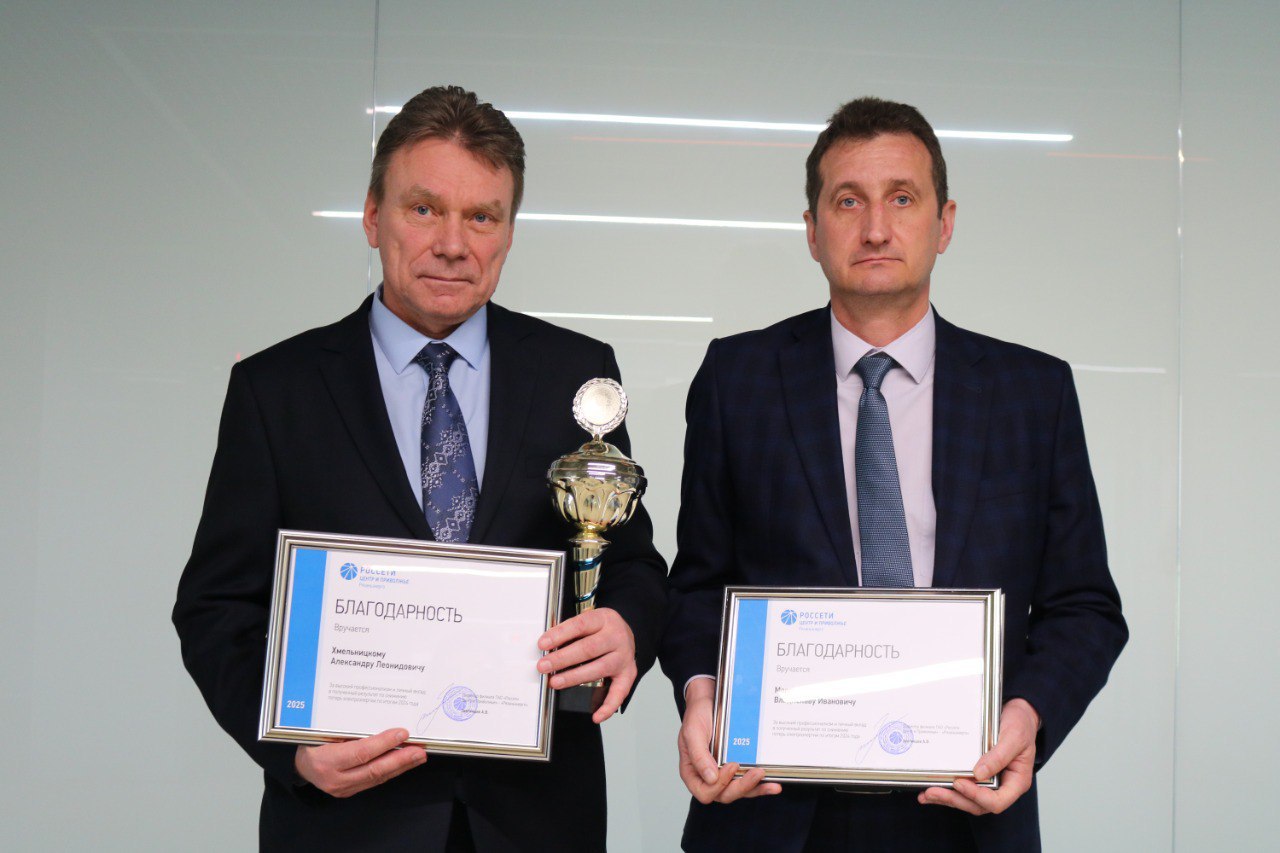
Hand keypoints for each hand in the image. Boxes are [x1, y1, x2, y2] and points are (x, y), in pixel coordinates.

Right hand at [294, 728, 426, 797]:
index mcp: (325, 760)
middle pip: (374, 769)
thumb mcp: (322, 730)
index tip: (402, 733)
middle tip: (419, 749)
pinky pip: (373, 781)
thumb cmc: (310, 741)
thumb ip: (347, 729)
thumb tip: (380, 719)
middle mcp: (334, 778)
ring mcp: (342, 788)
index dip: (384, 743)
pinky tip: (403, 763)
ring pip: (377, 777)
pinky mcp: (348, 791)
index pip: (361, 753)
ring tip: (418, 756)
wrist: (297, 764)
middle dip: (400, 759)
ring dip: (400, 766)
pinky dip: (390, 771)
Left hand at [537, 607, 636, 723]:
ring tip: (555, 682)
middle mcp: (617, 637)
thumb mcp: (589, 620)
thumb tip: (546, 646)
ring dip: (575, 677)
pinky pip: (620, 692)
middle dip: (563, 658)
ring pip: (599, 668)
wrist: (627, 632)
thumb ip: (571, 631)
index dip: (560, 634)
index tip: (543, 644)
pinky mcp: (628, 673)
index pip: (580, 625)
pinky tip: (596, 715)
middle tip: (544, 666)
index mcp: (604, 619)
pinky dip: (608, 706)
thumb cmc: (602, 628)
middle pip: (589, 648)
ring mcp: (624, 656)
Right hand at [677, 678, 780, 804]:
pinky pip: (748, 782)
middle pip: (724, 795)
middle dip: (742, 787)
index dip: (718, 785)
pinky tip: (773, 784)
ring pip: (739, 791)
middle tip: (755, 773)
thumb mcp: (692, 732)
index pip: (704, 792)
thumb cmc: (697, 716)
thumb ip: (698, 756)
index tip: (730, 766)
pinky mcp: (737, 768)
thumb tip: (711, 778)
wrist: (709, 700)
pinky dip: (761, 785)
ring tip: (771, 783)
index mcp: (693, 772)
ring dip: (756, 788)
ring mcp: (724, 773)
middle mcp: (708, 776)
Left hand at [918, 698, 1038, 814]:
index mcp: (1016, 782)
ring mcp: (989, 782)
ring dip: (947, 798)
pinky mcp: (977, 776)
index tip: (960, 783)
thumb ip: (999, 756)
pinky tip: (930, 790)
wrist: (1017, 713)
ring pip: (968, 800)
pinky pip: (963, 788)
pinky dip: (947, 790)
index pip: (997, 801)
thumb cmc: (1020, 725)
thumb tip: (979, 774)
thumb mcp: (1013, 737)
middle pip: (978, 804)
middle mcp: (1002, 786)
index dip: (977, 796)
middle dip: (955, 799)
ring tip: (926, 795)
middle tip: (934, 792)